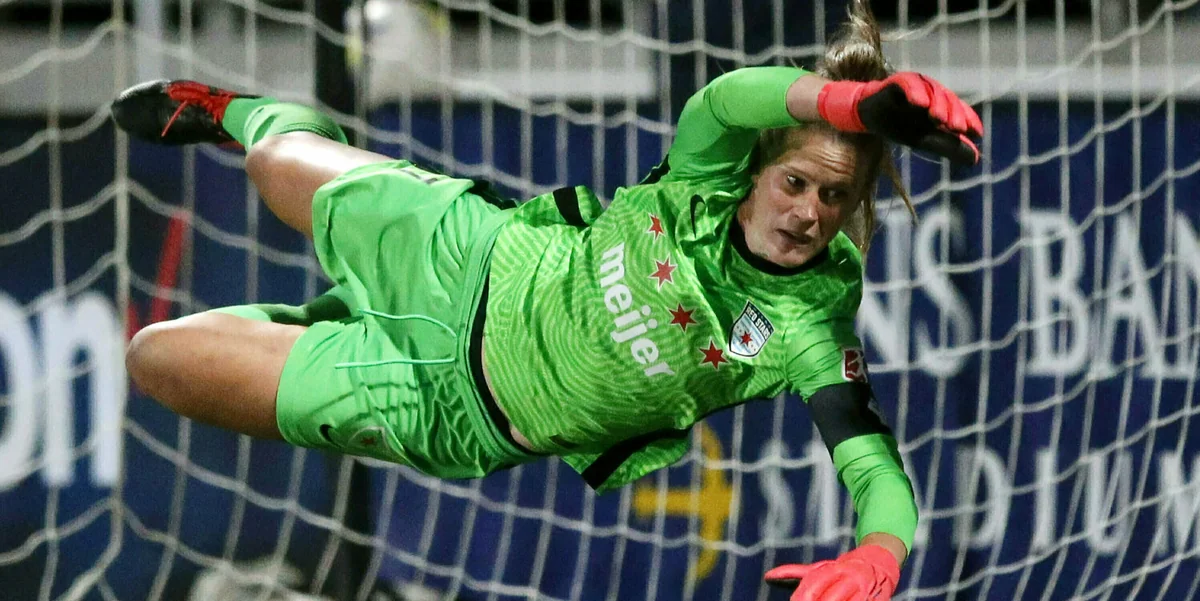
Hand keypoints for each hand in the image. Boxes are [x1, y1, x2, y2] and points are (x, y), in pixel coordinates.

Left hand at [764, 545, 899, 600]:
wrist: (879, 562)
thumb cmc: (842, 568)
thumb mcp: (820, 567)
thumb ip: (794, 573)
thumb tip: (768, 577)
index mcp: (833, 568)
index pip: (814, 583)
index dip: (802, 596)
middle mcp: (848, 577)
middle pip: (831, 596)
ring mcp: (863, 589)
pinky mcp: (874, 599)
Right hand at [817, 72, 982, 166]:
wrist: (866, 117)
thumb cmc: (896, 126)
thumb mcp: (924, 140)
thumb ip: (948, 146)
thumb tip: (976, 159)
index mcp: (939, 104)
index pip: (959, 109)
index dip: (969, 120)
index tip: (976, 134)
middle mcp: (931, 92)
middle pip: (947, 98)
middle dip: (954, 114)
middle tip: (957, 129)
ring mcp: (915, 85)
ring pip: (931, 89)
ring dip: (937, 103)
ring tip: (938, 119)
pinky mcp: (896, 81)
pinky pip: (908, 82)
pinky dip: (915, 91)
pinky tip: (918, 103)